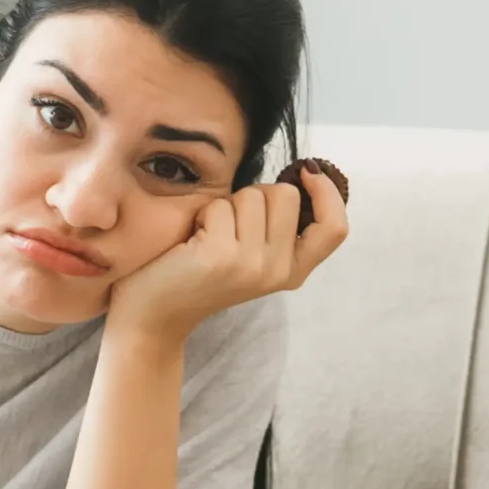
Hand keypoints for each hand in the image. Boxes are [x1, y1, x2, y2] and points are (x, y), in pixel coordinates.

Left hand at [106, 168, 346, 345]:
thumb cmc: (197, 275)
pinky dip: (202, 214)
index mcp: (293, 272)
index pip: (335, 229)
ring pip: (252, 195)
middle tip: (229, 224)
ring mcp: (252, 265)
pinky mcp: (221, 256)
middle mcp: (278, 271)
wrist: (153, 316)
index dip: (328, 193)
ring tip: (208, 235)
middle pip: (286, 195)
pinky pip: (219, 206)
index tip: (307, 172)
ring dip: (225, 205)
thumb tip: (301, 176)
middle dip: (254, 195)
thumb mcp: (251, 256)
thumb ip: (278, 228)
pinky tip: (192, 242)